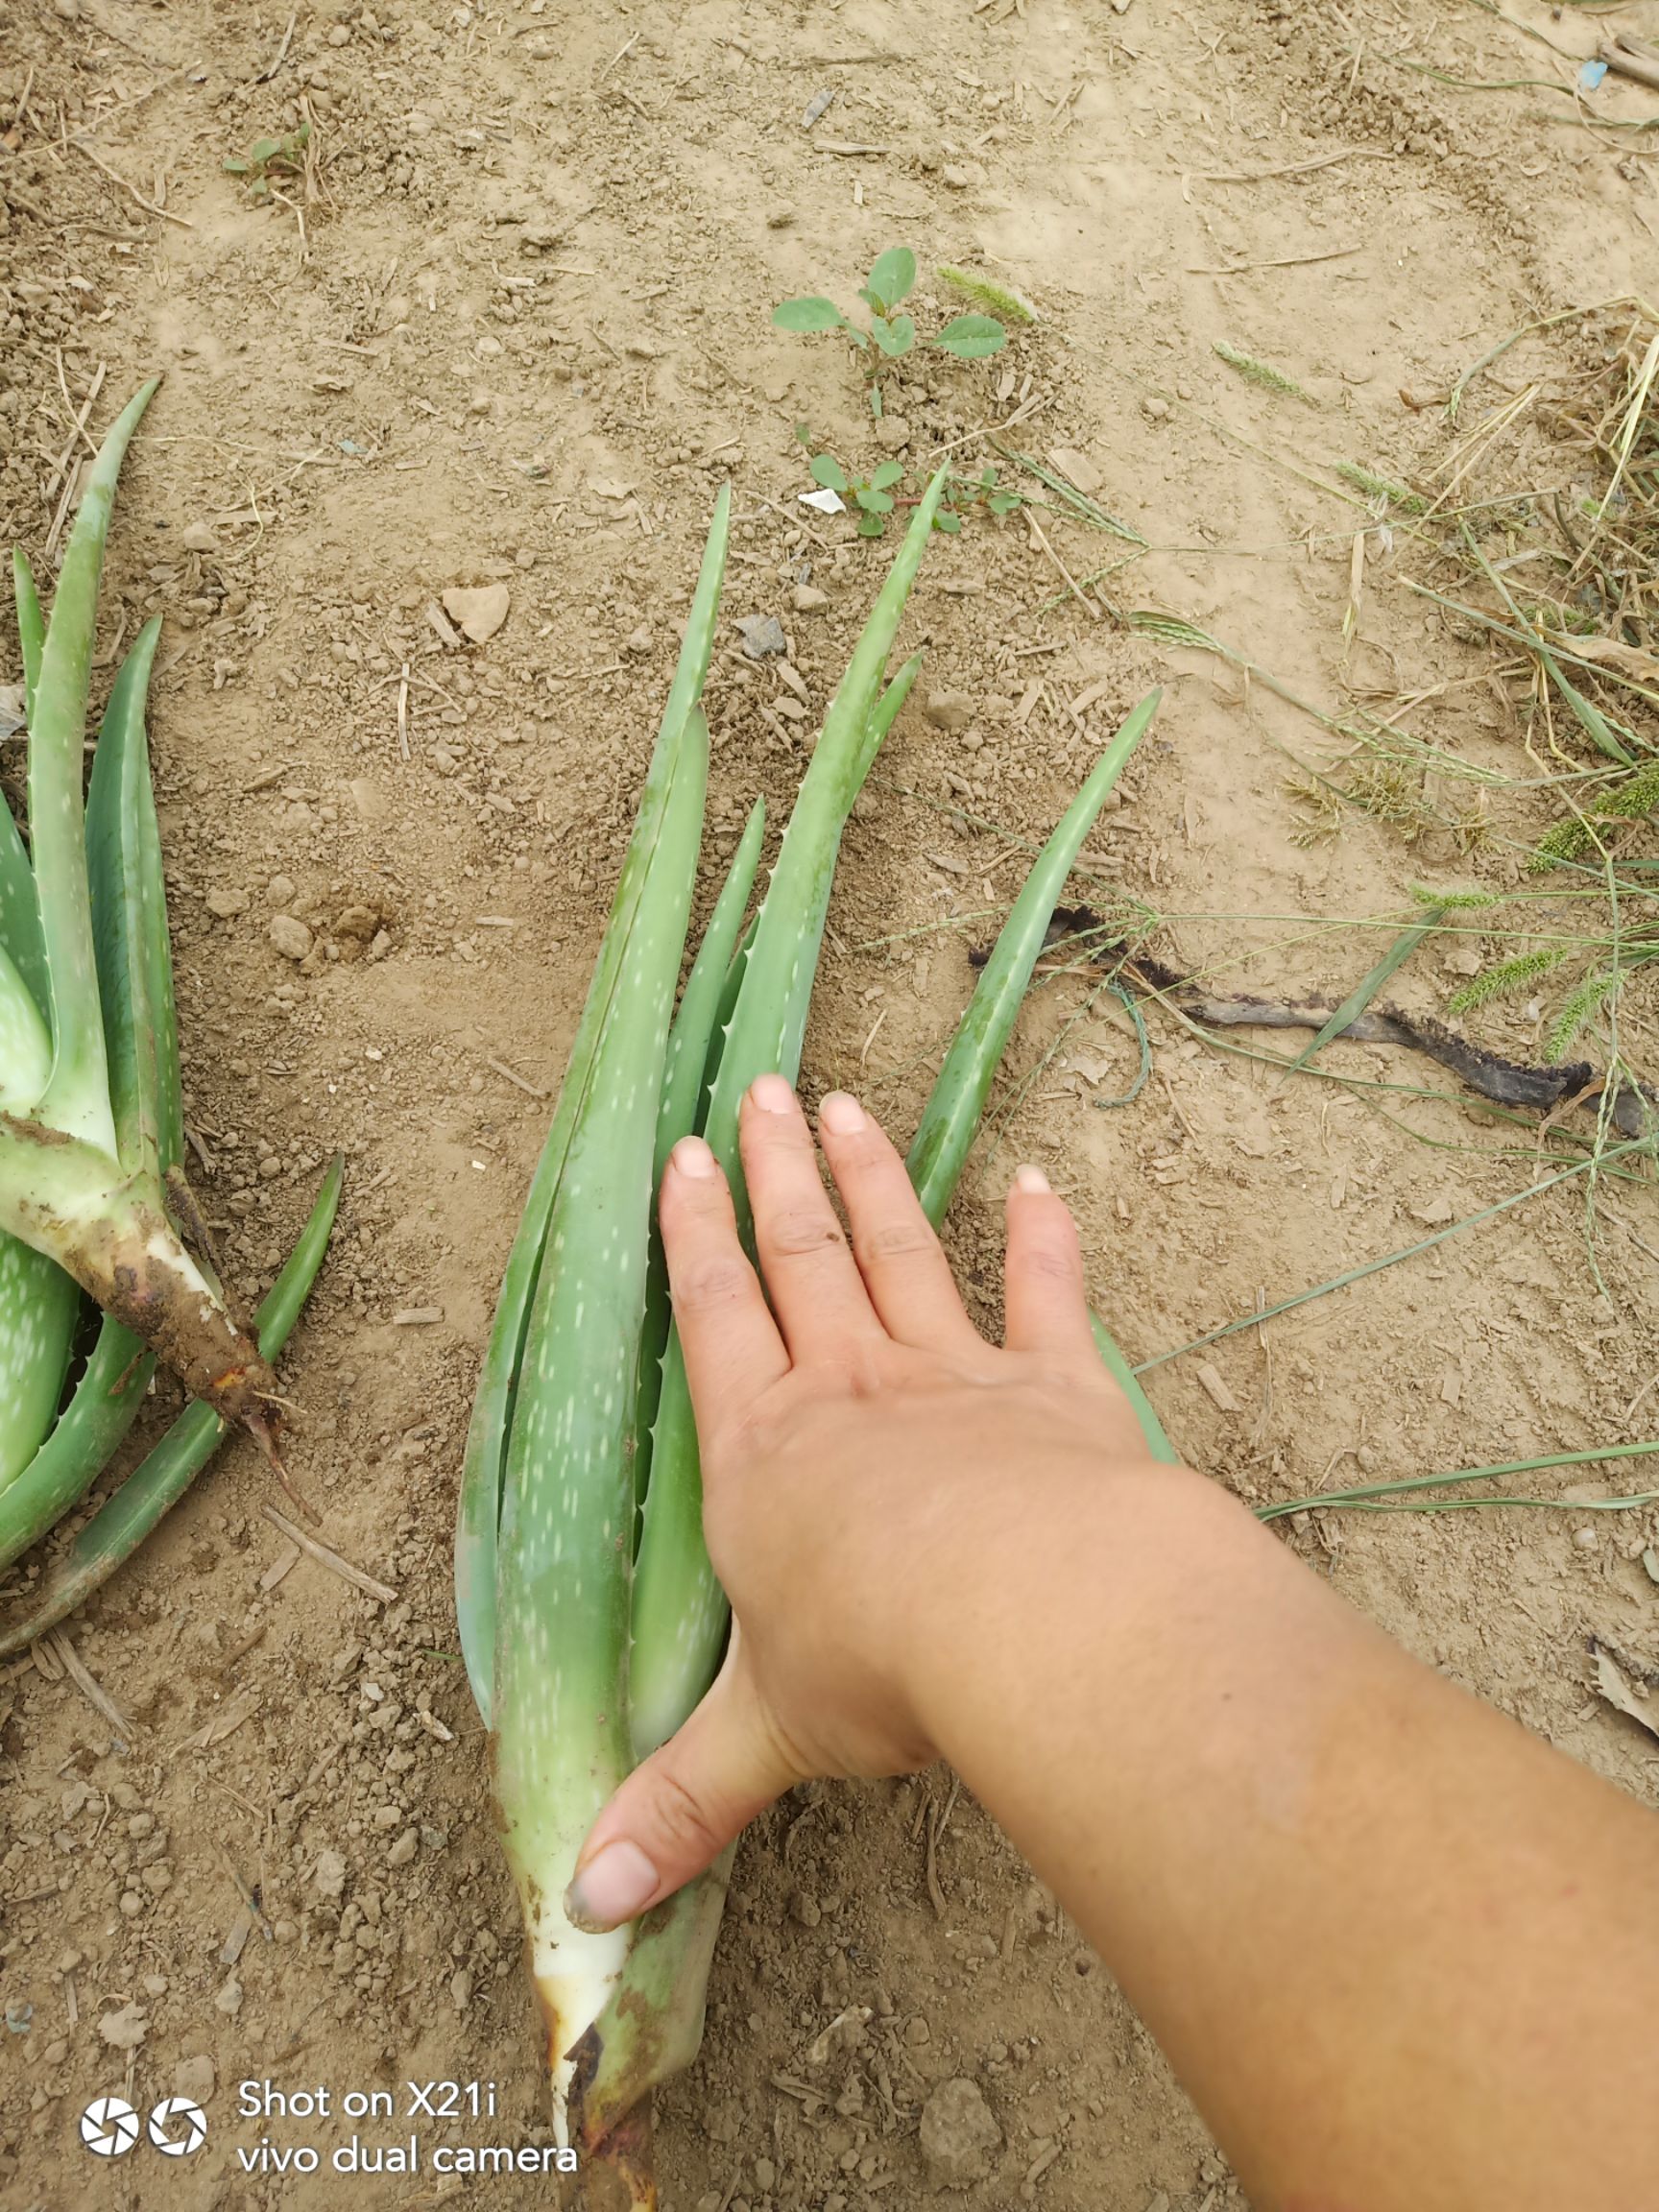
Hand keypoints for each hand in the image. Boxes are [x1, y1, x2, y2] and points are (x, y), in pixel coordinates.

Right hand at [564, 1072, 1158, 1932]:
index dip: (693, 1235)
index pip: (716, 1317)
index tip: (682, 1154)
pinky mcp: (1058, 1388)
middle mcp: (854, 1389)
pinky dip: (1046, 1237)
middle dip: (773, 1170)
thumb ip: (680, 1805)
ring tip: (845, 1100)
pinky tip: (1040, 1179)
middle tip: (760, 1085)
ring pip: (902, 1249)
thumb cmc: (879, 1665)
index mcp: (766, 1452)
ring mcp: (959, 1375)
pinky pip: (1047, 1295)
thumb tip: (581, 1907)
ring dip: (873, 1175)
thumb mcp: (763, 1738)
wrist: (1032, 1614)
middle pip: (802, 1254)